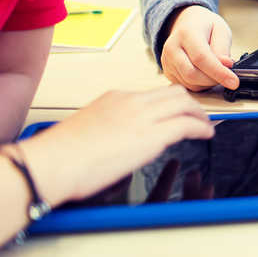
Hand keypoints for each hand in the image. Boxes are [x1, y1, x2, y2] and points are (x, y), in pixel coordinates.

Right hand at [19, 86, 213, 205]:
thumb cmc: (60, 155)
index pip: (153, 94)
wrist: (51, 163)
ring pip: (184, 104)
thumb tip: (118, 138)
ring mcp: (142, 116)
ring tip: (205, 124)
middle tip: (198, 115)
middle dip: (190, 104)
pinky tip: (206, 134)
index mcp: (116, 98)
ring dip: (199, 114)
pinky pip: (186, 125)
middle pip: (174, 93)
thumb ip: (109, 126)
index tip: (178, 110)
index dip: (171, 102)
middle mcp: (132, 101)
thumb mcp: (89, 128)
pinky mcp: (151, 135)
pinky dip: (201, 128)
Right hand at [162, 6, 237, 90]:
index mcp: (186, 33)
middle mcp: (172, 48)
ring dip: (208, 83)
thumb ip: (222, 48)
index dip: (218, 72)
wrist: (187, 24)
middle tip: (229, 75)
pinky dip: (201, 84)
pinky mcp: (168, 72)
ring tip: (218, 71)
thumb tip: (226, 65)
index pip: (201, 58)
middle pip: (192, 74)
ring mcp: (167, 61)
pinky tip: (207, 74)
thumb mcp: (220, 30)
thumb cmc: (206, 26)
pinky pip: (186, 86)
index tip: (234, 82)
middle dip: (214, 80)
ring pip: (190, 83)